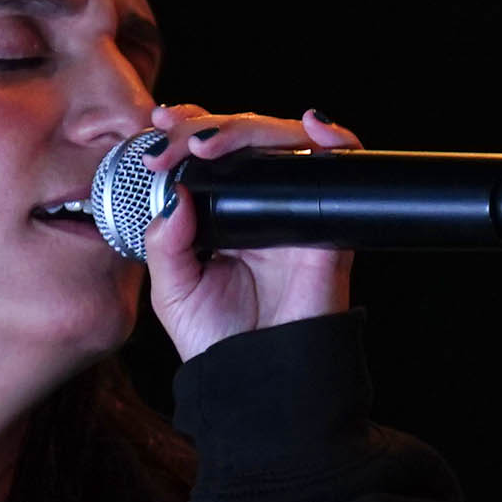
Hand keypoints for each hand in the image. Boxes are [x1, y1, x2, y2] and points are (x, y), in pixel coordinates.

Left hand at [139, 104, 361, 358]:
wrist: (257, 377)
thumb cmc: (216, 338)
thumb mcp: (172, 290)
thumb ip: (165, 242)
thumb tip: (175, 192)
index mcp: (219, 212)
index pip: (210, 153)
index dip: (189, 128)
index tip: (160, 123)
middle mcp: (257, 203)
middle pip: (244, 138)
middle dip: (206, 125)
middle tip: (174, 140)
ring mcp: (293, 207)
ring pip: (284, 141)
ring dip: (248, 128)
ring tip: (208, 143)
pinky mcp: (327, 222)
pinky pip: (342, 166)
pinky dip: (335, 140)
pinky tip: (313, 127)